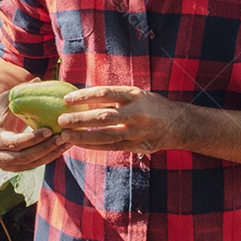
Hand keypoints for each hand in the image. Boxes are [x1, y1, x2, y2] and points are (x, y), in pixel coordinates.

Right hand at [0, 90, 69, 171]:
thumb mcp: (3, 100)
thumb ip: (18, 92)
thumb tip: (37, 80)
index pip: (14, 142)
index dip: (32, 138)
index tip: (49, 130)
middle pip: (24, 157)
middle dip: (45, 148)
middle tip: (62, 137)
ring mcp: (5, 165)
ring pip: (31, 164)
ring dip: (50, 154)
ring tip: (66, 142)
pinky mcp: (14, 168)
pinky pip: (33, 165)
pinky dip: (48, 157)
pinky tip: (61, 148)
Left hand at [58, 86, 185, 153]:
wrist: (179, 124)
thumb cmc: (151, 105)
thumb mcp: (136, 94)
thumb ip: (114, 97)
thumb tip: (83, 97)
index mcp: (134, 95)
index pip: (104, 93)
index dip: (84, 96)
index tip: (66, 99)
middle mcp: (136, 113)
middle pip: (103, 116)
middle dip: (80, 119)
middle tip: (61, 120)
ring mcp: (137, 132)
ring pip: (105, 136)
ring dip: (83, 136)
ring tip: (65, 135)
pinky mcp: (137, 146)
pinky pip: (111, 147)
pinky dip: (94, 146)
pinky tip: (79, 145)